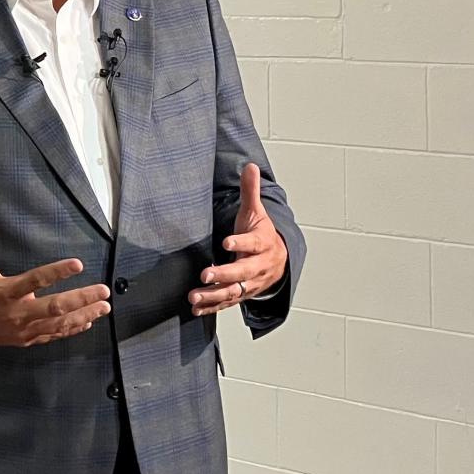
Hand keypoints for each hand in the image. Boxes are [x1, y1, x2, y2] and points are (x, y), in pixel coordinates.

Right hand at [0, 210, 110, 347]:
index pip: (35, 280)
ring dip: (84, 315)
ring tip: (104, 306)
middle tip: (104, 290)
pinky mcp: (24, 340)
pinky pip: (52, 335)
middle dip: (82, 299)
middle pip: (55, 307)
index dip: (57, 272)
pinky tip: (88, 321)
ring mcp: (21, 329)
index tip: (78, 264)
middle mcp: (15, 313)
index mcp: (4, 291)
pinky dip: (71, 329)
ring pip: (58, 324)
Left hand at [190, 163, 286, 316]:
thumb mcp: (256, 213)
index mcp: (262, 244)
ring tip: (194, 296)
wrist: (279, 261)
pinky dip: (212, 307)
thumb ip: (251, 192)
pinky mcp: (241, 294)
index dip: (241, 243)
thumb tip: (250, 166)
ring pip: (234, 291)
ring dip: (213, 295)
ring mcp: (250, 283)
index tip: (227, 241)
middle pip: (243, 272)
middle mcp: (258, 267)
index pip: (253, 243)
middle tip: (205, 274)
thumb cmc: (262, 235)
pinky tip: (196, 308)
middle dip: (224, 274)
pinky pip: (227, 303)